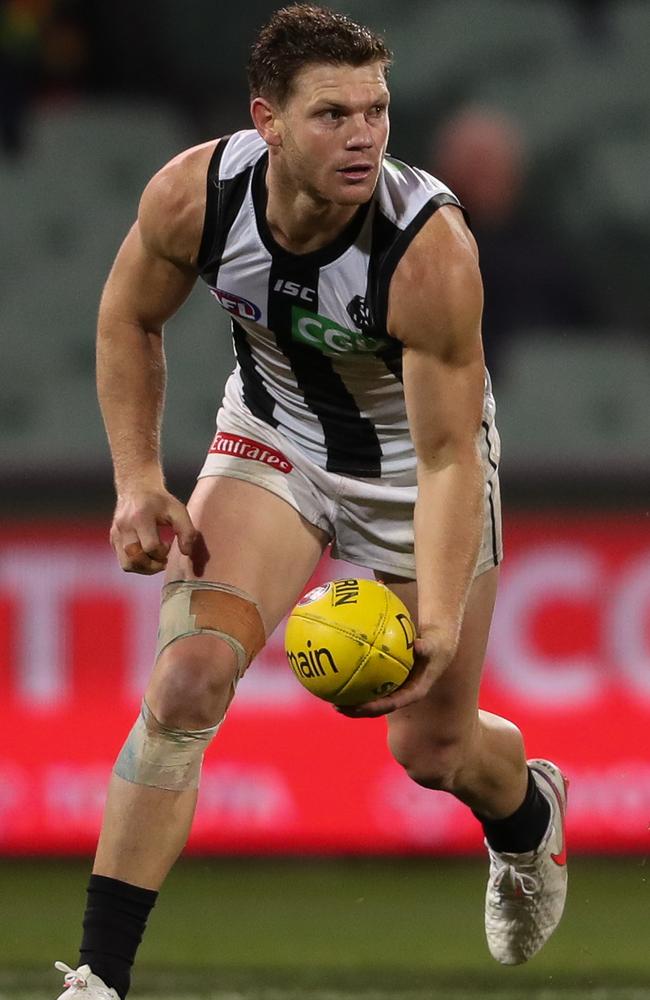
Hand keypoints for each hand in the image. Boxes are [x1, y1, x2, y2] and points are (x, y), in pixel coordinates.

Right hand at [110, 485, 197, 574]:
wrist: (137, 487)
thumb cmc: (160, 500)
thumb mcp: (178, 510)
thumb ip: (186, 531)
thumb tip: (186, 552)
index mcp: (140, 518)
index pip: (150, 547)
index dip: (163, 553)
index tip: (169, 546)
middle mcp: (124, 527)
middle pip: (135, 559)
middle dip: (153, 565)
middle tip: (163, 559)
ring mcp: (116, 533)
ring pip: (126, 564)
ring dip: (144, 568)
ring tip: (155, 559)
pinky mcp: (113, 538)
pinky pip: (123, 561)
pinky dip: (136, 563)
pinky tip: (147, 554)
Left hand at [335, 625, 456, 718]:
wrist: (436, 647)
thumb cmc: (435, 647)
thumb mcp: (434, 647)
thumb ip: (427, 648)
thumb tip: (419, 645)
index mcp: (411, 693)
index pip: (389, 705)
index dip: (373, 708)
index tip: (357, 707)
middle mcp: (400, 694)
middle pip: (375, 708)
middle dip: (356, 710)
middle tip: (337, 706)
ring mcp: (393, 689)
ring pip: (369, 699)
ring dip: (351, 701)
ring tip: (330, 698)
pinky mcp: (387, 681)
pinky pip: (369, 684)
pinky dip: (355, 682)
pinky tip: (338, 675)